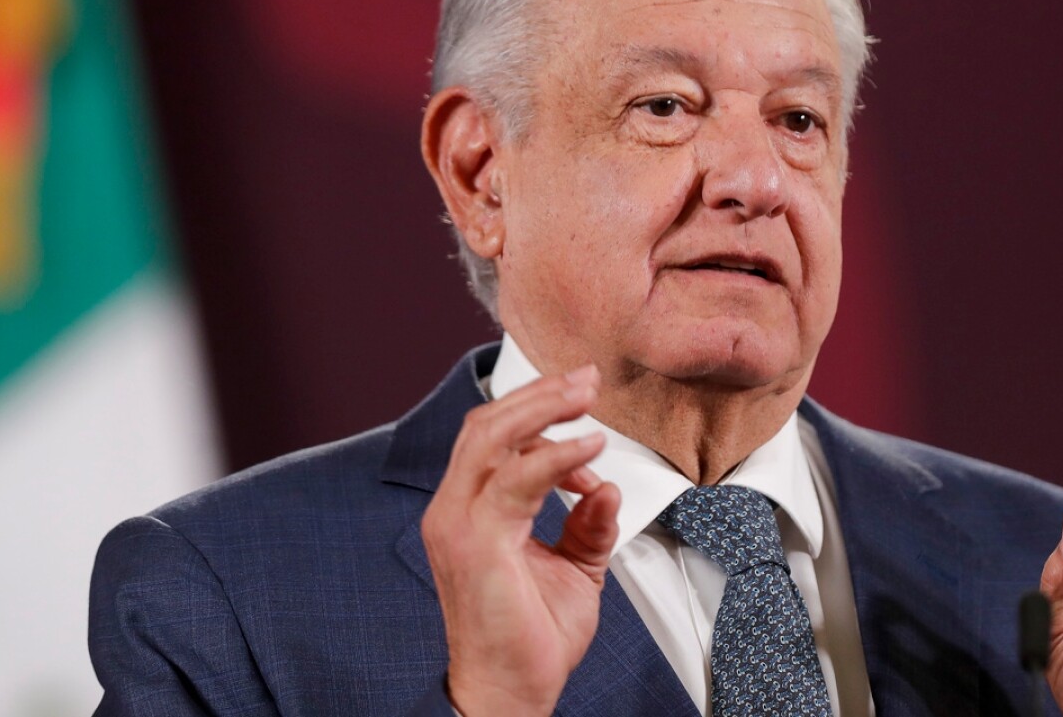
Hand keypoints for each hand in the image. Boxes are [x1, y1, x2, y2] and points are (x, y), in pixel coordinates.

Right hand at [420, 366, 619, 716]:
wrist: (510, 693)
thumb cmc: (531, 639)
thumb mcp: (574, 568)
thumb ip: (589, 525)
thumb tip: (608, 487)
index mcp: (468, 511)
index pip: (491, 438)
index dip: (539, 415)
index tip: (587, 419)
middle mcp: (454, 511)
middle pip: (487, 424)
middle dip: (540, 394)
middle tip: (587, 378)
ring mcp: (459, 525)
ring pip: (492, 437)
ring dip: (544, 409)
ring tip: (586, 396)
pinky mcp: (477, 543)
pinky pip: (516, 480)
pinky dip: (556, 456)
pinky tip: (589, 450)